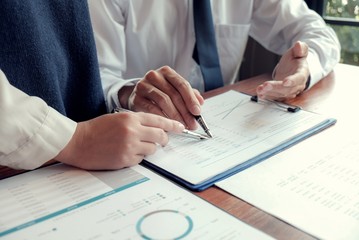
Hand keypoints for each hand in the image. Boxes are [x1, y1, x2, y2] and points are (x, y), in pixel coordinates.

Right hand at [55, 112, 184, 169]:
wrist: (77, 142)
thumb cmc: (96, 129)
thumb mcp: (118, 118)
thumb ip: (137, 122)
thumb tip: (157, 129)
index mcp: (131, 118)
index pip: (159, 120)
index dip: (172, 125)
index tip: (181, 127)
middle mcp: (132, 131)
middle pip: (161, 136)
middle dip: (164, 139)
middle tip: (163, 141)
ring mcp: (129, 146)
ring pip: (152, 149)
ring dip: (149, 148)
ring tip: (135, 146)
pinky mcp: (125, 159)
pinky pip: (141, 159)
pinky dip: (138, 157)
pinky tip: (126, 153)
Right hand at [123, 66, 203, 129]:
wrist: (136, 94)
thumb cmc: (158, 92)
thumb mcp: (174, 90)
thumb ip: (188, 94)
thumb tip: (200, 102)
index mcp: (166, 72)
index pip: (182, 84)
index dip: (191, 99)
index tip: (197, 112)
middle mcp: (154, 76)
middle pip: (173, 94)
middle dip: (185, 111)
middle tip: (192, 124)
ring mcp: (143, 86)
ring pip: (163, 101)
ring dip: (175, 116)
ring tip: (182, 126)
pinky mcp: (136, 97)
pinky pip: (152, 109)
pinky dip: (162, 118)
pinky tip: (168, 125)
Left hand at [256, 41, 309, 100]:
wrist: (292, 69)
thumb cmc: (295, 60)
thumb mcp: (297, 51)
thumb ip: (300, 48)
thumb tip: (299, 45)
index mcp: (302, 73)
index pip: (299, 78)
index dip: (292, 81)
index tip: (285, 82)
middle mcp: (297, 85)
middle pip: (287, 89)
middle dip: (275, 88)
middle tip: (265, 85)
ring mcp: (289, 91)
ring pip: (280, 94)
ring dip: (269, 93)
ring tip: (260, 89)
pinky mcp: (282, 94)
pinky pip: (275, 97)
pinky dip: (267, 96)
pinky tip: (260, 94)